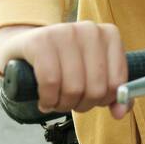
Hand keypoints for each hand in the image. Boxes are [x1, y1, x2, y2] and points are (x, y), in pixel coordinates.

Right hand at [0, 21, 131, 119]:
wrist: (24, 47)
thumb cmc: (63, 64)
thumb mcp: (92, 74)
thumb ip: (112, 94)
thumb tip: (120, 113)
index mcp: (109, 35)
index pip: (117, 83)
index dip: (102, 101)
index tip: (89, 99)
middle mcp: (90, 30)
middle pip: (96, 89)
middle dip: (81, 105)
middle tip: (68, 103)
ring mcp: (64, 32)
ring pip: (74, 88)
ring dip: (62, 105)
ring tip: (55, 101)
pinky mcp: (40, 41)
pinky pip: (51, 82)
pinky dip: (47, 99)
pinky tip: (44, 100)